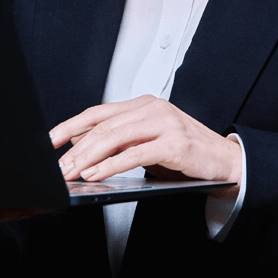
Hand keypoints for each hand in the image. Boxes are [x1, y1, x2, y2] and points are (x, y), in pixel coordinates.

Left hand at [48, 95, 241, 196]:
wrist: (226, 161)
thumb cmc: (186, 152)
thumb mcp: (149, 140)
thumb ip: (120, 139)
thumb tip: (81, 146)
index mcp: (144, 104)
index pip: (98, 112)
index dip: (70, 126)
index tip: (50, 141)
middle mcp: (153, 108)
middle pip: (102, 126)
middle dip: (75, 148)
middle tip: (58, 166)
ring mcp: (165, 124)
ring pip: (115, 137)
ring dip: (88, 157)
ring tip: (72, 172)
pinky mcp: (174, 143)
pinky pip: (135, 154)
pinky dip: (111, 165)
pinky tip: (97, 174)